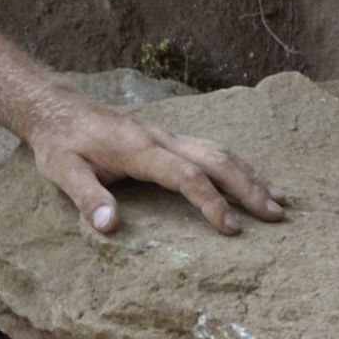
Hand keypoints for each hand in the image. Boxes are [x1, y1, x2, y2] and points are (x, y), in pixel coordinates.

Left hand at [22, 101, 288, 239]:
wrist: (57, 109)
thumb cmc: (61, 144)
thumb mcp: (64, 172)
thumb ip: (87, 197)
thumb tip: (109, 225)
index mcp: (141, 149)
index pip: (186, 176)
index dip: (211, 203)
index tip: (231, 229)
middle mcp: (163, 138)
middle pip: (217, 160)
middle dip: (249, 188)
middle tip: (277, 216)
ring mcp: (169, 135)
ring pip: (221, 152)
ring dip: (251, 175)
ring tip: (280, 200)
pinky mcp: (169, 138)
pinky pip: (212, 150)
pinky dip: (238, 166)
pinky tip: (252, 180)